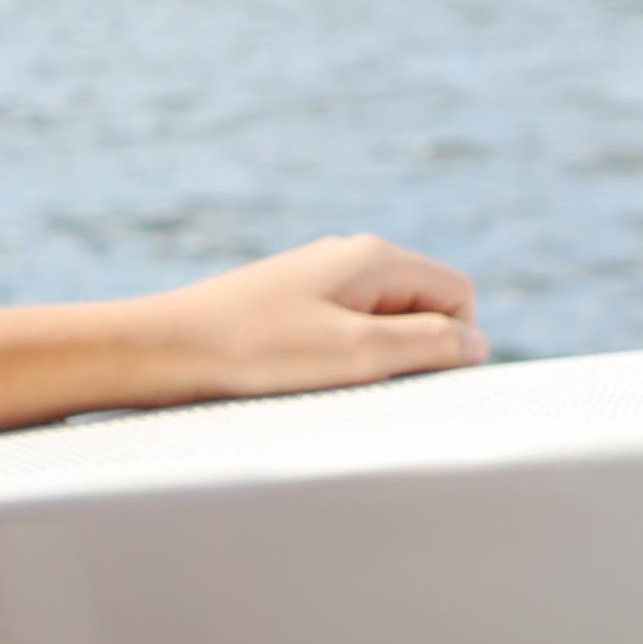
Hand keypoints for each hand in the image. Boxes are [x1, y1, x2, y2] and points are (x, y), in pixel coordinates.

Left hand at [131, 235, 488, 399]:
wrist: (165, 348)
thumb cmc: (258, 352)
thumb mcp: (356, 354)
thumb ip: (427, 347)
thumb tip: (477, 344)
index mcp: (375, 257)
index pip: (458, 295)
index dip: (453, 344)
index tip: (410, 381)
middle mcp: (351, 257)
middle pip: (423, 306)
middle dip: (412, 352)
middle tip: (364, 385)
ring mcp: (319, 278)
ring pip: (382, 322)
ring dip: (373, 360)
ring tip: (325, 382)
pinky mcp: (290, 303)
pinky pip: (344, 330)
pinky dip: (338, 358)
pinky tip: (301, 378)